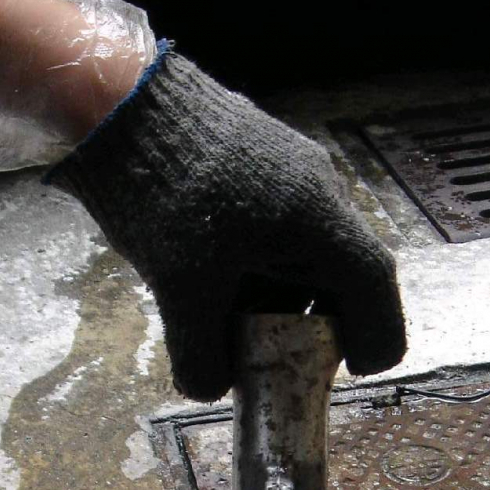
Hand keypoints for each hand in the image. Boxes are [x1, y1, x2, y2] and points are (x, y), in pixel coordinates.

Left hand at [49, 49, 406, 401]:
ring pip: (307, 249)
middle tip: (284, 355)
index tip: (356, 369)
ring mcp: (290, 168)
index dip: (376, 335)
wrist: (113, 100)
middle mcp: (318, 189)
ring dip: (284, 294)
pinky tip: (216, 278)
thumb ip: (201, 353)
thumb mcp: (179, 289)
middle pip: (343, 271)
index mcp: (318, 218)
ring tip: (237, 320)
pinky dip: (262, 263)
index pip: (374, 286)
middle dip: (318, 322)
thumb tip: (210, 389)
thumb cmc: (162, 191)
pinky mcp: (257, 156)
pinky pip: (279, 224)